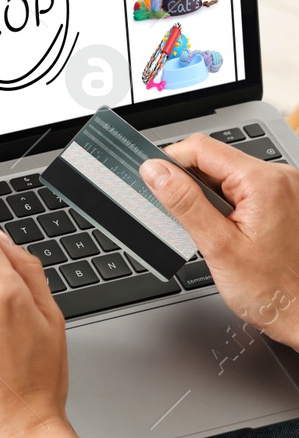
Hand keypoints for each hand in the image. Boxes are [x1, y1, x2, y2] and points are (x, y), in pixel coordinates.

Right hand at [145, 134, 298, 347]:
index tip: (151, 181)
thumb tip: (156, 172)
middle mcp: (280, 178)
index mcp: (264, 182)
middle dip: (188, 184)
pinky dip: (225, 204)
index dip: (169, 162)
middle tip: (178, 218)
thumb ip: (184, 203)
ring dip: (206, 196)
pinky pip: (243, 189)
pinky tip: (224, 230)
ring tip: (208, 231)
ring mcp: (285, 188)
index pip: (202, 148)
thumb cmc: (272, 289)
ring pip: (227, 175)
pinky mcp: (284, 200)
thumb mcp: (217, 246)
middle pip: (214, 160)